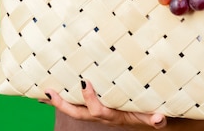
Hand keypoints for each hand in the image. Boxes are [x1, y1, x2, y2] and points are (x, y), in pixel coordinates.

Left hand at [44, 80, 167, 128]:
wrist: (151, 119)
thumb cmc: (152, 114)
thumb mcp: (156, 116)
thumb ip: (157, 119)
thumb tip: (160, 119)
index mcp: (115, 116)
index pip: (99, 111)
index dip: (90, 99)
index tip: (85, 82)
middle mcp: (104, 115)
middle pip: (80, 114)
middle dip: (63, 105)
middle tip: (49, 92)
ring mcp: (98, 112)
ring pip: (75, 110)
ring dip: (59, 102)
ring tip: (43, 92)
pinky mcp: (96, 108)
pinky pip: (78, 105)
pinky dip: (64, 99)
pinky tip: (51, 94)